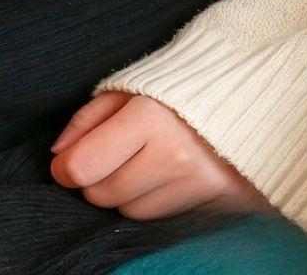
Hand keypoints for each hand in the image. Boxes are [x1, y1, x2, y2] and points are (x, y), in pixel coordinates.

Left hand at [49, 91, 275, 220]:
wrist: (248, 98)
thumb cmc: (175, 88)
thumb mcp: (125, 89)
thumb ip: (86, 120)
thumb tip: (58, 156)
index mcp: (147, 119)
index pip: (84, 167)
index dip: (65, 168)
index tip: (64, 162)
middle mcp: (174, 158)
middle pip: (104, 194)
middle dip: (95, 178)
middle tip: (107, 155)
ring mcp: (198, 186)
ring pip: (131, 211)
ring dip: (125, 193)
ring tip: (141, 160)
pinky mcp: (216, 206)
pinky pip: (162, 218)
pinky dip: (152, 201)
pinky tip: (162, 175)